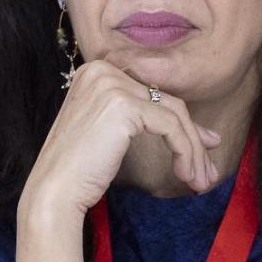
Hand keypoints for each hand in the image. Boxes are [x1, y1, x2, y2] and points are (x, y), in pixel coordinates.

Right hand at [20, 60, 220, 223]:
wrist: (54, 191)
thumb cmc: (80, 170)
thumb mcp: (114, 135)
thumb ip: (147, 121)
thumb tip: (199, 132)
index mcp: (97, 72)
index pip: (153, 95)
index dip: (183, 125)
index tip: (204, 149)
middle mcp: (102, 70)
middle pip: (166, 102)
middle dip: (193, 139)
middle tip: (207, 171)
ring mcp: (111, 84)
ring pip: (174, 114)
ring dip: (193, 150)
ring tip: (201, 180)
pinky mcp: (122, 105)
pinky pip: (170, 127)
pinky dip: (185, 151)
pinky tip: (186, 174)